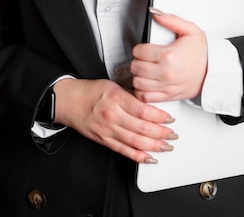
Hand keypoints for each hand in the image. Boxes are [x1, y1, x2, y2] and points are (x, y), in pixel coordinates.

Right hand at [53, 78, 177, 163]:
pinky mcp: (104, 140)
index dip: (159, 117)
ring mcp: (107, 130)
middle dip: (161, 133)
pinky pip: (123, 150)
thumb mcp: (113, 85)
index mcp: (116, 98)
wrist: (69, 101)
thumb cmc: (91, 92)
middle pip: (141, 128)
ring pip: (135, 142)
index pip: (143, 110)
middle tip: (173, 134)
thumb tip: (152, 103)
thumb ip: (132, 95)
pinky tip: (149, 158)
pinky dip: (138, 156)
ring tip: (166, 146)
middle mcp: (112, 115)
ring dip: (153, 146)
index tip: (170, 119)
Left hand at [131, 9, 207, 102]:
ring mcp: (166, 86)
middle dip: (137, 61)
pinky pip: (145, 97)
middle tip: (144, 59)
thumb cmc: (203, 53)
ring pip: (138, 83)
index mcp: (168, 55)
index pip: (139, 51)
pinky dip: (142, 91)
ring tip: (144, 70)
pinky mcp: (168, 96)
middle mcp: (165, 72)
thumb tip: (156, 14)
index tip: (144, 49)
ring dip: (138, 76)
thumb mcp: (190, 30)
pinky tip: (146, 84)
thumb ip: (171, 20)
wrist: (214, 71)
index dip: (139, 48)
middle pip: (136, 67)